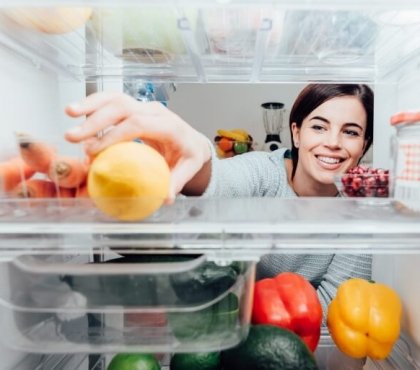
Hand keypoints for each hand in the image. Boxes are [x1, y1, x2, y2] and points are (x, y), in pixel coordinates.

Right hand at [64, 92, 210, 199]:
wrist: (192, 141)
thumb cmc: (188, 155)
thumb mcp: (188, 169)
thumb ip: (177, 182)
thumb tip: (166, 198)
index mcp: (170, 126)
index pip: (138, 124)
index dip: (114, 135)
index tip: (94, 150)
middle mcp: (156, 111)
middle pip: (123, 107)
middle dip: (96, 120)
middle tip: (73, 137)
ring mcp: (144, 106)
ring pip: (115, 98)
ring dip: (91, 104)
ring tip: (69, 112)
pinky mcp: (135, 107)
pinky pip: (113, 100)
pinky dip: (94, 104)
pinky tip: (77, 111)